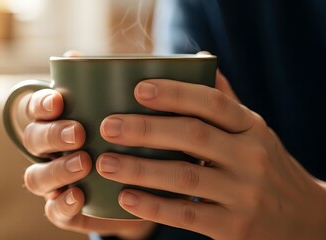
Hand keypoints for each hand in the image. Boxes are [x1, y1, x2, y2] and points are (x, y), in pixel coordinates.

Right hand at [22, 88, 155, 238]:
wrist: (150, 186)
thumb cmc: (131, 138)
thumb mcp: (126, 110)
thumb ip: (105, 85)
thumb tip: (76, 56)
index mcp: (58, 122)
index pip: (36, 108)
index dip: (41, 103)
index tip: (59, 101)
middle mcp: (51, 151)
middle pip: (33, 140)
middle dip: (52, 134)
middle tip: (79, 133)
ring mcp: (55, 182)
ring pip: (36, 177)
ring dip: (56, 169)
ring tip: (83, 163)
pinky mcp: (67, 210)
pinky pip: (53, 211)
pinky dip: (63, 204)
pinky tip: (79, 196)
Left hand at [96, 70, 325, 238]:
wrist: (302, 218)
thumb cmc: (264, 166)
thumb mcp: (253, 131)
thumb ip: (225, 100)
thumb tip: (200, 58)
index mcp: (251, 128)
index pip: (214, 103)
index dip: (176, 93)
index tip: (139, 88)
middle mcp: (250, 157)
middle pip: (193, 136)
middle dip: (146, 130)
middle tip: (108, 126)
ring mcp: (244, 194)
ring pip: (185, 178)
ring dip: (140, 169)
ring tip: (106, 163)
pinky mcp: (234, 227)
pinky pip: (187, 215)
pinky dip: (154, 207)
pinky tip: (126, 198)